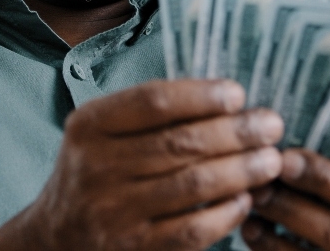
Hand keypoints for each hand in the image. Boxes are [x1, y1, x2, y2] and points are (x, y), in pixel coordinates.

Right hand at [0, 79, 283, 250]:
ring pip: (192, 184)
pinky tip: (246, 199)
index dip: (202, 96)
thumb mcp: (102, 131)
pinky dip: (225, 213)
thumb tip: (226, 99)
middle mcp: (97, 167)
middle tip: (271, 125)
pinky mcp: (134, 248)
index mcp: (90, 126)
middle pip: (180, 143)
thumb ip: (149, 113)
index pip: (154, 102)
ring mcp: (114, 212)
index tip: (238, 94)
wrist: (56, 237)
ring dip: (242, 170)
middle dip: (236, 133)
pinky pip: (192, 230)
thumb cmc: (95, 171)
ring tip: (272, 160)